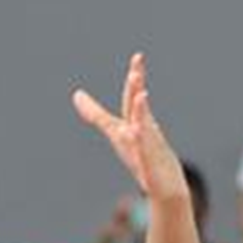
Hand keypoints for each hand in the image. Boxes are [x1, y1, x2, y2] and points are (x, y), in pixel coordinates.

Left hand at [73, 54, 184, 204]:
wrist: (165, 185)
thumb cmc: (141, 156)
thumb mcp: (116, 132)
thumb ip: (97, 114)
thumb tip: (76, 95)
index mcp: (133, 123)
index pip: (131, 98)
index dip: (134, 79)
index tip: (139, 56)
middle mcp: (142, 132)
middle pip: (138, 106)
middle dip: (137, 85)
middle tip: (139, 61)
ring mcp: (147, 148)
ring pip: (144, 127)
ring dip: (141, 111)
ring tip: (141, 95)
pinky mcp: (149, 166)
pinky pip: (145, 154)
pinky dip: (141, 145)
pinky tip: (136, 134)